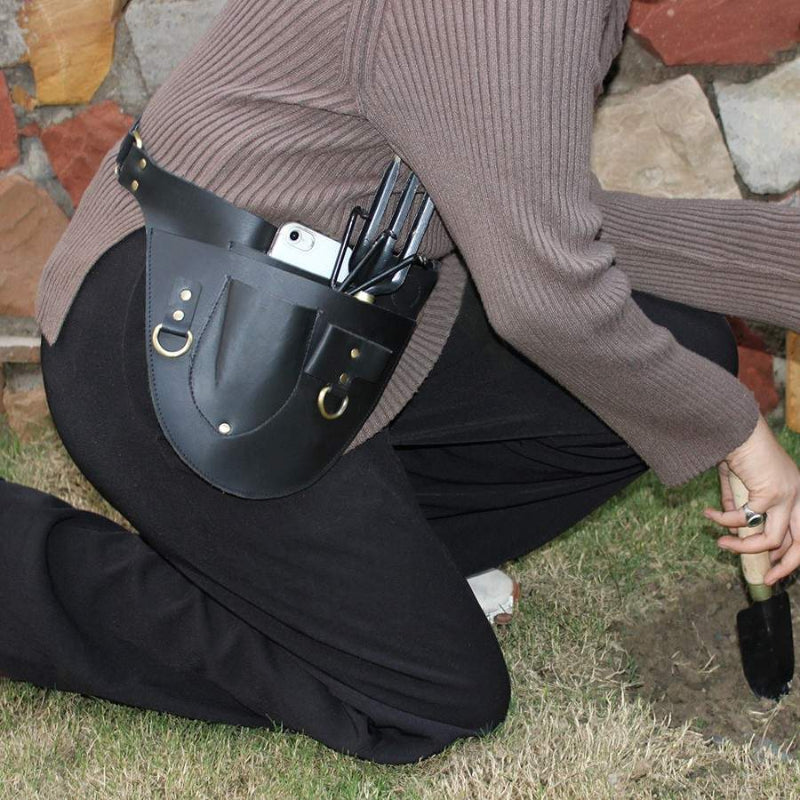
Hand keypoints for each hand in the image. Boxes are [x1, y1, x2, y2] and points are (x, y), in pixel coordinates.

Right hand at [703, 414, 799, 584]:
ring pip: (772, 539)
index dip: (788, 553)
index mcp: (796, 491)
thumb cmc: (738, 447)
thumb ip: (738, 501)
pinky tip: (709, 515)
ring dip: (743, 547)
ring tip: (720, 544)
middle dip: (786, 566)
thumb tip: (731, 526)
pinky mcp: (771, 494)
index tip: (771, 565)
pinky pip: (744, 520)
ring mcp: (788, 495)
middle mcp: (798, 495)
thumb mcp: (740, 480)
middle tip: (767, 578)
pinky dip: (723, 521)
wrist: (736, 428)